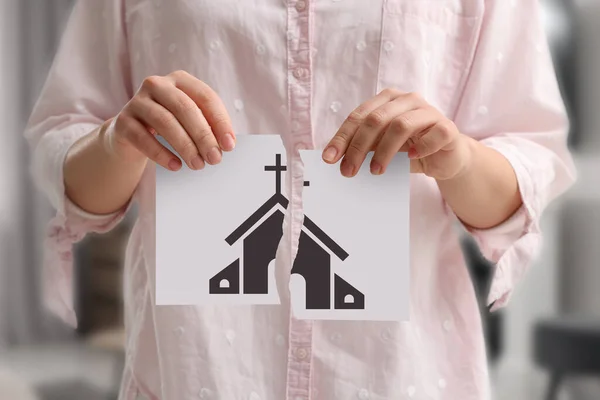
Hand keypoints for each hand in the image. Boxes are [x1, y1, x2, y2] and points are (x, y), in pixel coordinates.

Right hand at [105, 70, 234, 170]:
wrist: (130, 135)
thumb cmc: (170, 126)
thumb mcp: (190, 122)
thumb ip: (208, 127)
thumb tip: (226, 144)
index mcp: (180, 80)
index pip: (206, 97)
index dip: (220, 122)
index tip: (229, 145)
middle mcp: (157, 85)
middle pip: (185, 108)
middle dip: (203, 136)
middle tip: (215, 159)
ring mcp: (137, 101)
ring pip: (165, 121)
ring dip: (185, 146)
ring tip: (197, 165)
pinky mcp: (122, 121)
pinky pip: (143, 137)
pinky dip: (161, 153)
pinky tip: (175, 166)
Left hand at [322, 89, 472, 179]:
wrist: (445, 158)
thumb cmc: (409, 150)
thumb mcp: (381, 148)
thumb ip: (363, 147)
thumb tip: (335, 159)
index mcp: (387, 100)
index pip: (358, 116)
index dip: (342, 138)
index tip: (329, 159)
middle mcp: (407, 100)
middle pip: (376, 119)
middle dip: (358, 147)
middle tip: (348, 171)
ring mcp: (429, 111)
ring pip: (400, 125)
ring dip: (384, 151)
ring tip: (375, 171)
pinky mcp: (447, 127)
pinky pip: (433, 135)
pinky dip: (420, 148)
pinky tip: (412, 158)